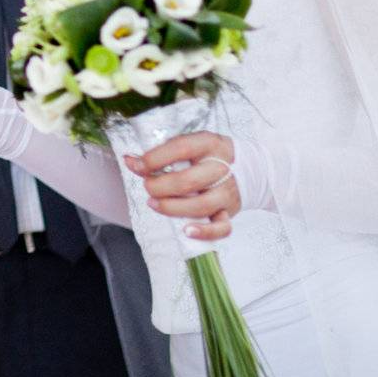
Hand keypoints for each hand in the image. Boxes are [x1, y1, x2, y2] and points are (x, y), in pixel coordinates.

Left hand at [123, 131, 238, 242]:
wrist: (247, 166)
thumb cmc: (206, 156)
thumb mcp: (188, 146)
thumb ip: (159, 153)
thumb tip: (130, 160)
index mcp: (208, 144)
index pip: (181, 148)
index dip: (155, 158)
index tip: (137, 165)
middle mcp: (221, 167)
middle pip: (189, 181)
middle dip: (160, 187)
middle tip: (148, 187)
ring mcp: (227, 191)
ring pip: (202, 205)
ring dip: (172, 208)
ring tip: (155, 204)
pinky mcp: (230, 211)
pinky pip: (222, 227)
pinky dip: (205, 232)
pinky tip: (186, 231)